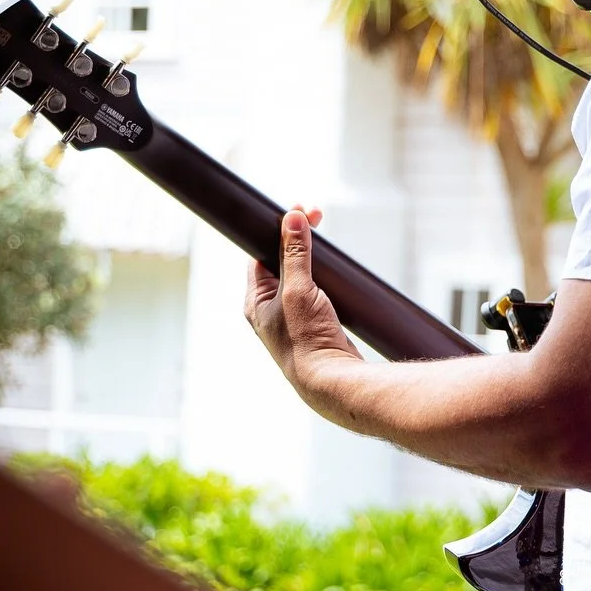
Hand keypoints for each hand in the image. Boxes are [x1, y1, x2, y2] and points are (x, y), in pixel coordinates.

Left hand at [244, 207, 361, 417]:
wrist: (331, 379)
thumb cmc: (307, 340)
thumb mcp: (298, 290)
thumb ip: (294, 254)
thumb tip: (291, 220)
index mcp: (256, 300)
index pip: (261, 253)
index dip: (278, 230)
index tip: (298, 212)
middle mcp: (270, 309)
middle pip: (281, 262)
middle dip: (298, 239)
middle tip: (316, 217)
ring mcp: (292, 317)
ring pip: (300, 276)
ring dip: (312, 257)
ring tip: (323, 239)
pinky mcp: (314, 324)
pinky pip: (315, 291)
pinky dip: (323, 277)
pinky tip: (334, 271)